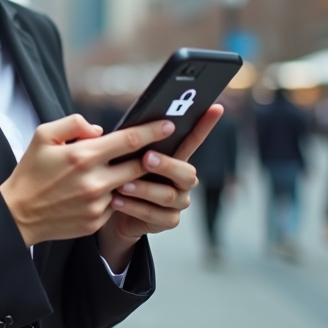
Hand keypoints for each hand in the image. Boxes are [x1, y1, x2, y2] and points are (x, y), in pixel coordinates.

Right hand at [0, 114, 180, 247]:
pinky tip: (96, 192)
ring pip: (128, 186)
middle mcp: (94, 181)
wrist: (18, 214)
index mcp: (83, 155)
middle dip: (151, 156)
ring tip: (119, 171)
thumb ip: (74, 123)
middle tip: (158, 149)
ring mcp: (97, 204)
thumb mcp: (43, 135)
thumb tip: (101, 130)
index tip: (169, 124)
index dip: (153, 131)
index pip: (129, 140)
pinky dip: (112, 196)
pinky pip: (114, 205)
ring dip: (129, 178)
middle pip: (138, 165)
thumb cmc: (30, 171)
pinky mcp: (96, 221)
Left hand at [96, 106, 222, 267]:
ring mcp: (179, 202)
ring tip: (121, 185)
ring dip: (143, 189)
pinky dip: (134, 207)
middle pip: (186, 173)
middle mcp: (183, 180)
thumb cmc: (120, 174)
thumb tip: (130, 128)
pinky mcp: (168, 221)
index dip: (206, 124)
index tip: (215, 107)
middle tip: (146, 158)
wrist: (112, 210)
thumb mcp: (125, 156)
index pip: (194, 139)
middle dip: (167, 165)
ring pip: (169, 196)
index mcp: (176, 158)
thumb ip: (133, 144)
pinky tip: (116, 201)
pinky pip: (155, 214)